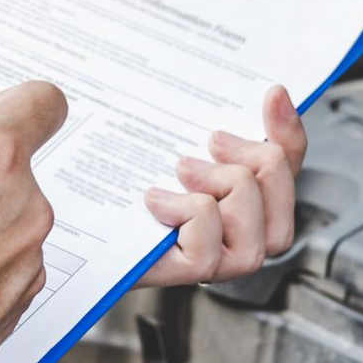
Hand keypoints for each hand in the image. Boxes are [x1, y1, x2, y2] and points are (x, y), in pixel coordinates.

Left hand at [139, 85, 306, 286]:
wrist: (73, 220)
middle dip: (255, 158)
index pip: (289, 162)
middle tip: (212, 143)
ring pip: (254, 217)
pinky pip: (210, 238)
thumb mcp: (170, 137)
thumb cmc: (124, 181)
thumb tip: (274, 92)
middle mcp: (241, 231)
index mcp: (243, 195)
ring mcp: (220, 257)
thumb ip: (216, 122)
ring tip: (183, 171)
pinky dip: (186, 210)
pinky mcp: (191, 270)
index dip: (288, 129)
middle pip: (281, 188)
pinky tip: (156, 201)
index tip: (271, 94)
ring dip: (222, 184)